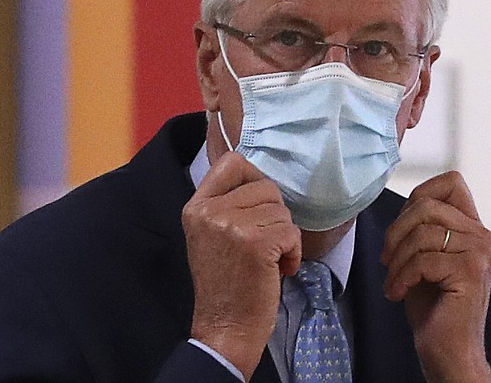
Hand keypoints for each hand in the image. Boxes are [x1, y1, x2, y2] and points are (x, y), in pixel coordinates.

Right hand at [182, 151, 301, 380]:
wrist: (224, 328)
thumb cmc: (225, 283)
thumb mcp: (211, 235)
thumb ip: (227, 204)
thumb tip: (261, 180)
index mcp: (196, 206)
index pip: (232, 162)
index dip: (255, 180)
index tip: (258, 206)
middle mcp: (210, 211)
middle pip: (266, 187)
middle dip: (275, 216)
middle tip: (263, 245)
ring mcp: (232, 225)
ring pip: (282, 211)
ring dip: (284, 237)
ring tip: (268, 261)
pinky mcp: (255, 243)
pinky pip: (291, 233)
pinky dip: (293, 253)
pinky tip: (278, 271)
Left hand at [381, 171, 490, 381]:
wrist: (448, 353)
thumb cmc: (433, 307)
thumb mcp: (424, 257)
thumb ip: (423, 227)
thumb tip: (406, 204)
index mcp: (473, 229)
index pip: (451, 183)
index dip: (420, 194)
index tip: (401, 229)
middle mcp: (482, 236)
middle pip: (427, 206)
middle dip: (396, 232)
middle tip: (387, 261)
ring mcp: (479, 253)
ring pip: (422, 233)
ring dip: (396, 260)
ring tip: (393, 282)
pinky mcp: (471, 272)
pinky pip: (422, 260)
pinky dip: (401, 277)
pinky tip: (397, 294)